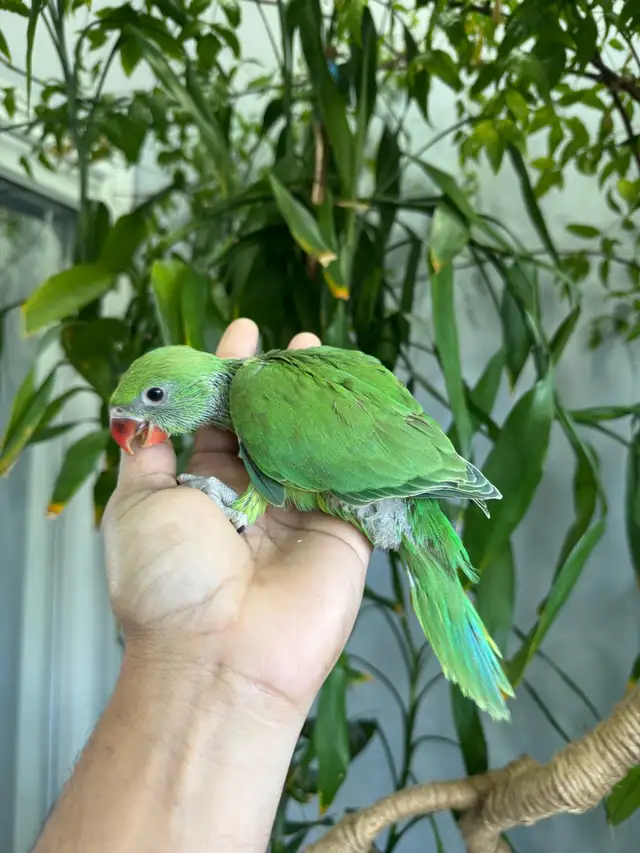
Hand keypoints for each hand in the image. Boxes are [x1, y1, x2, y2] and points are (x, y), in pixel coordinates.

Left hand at [103, 319, 371, 716]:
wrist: (222, 656)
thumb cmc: (169, 580)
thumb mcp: (137, 508)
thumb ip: (146, 458)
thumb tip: (145, 419)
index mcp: (206, 490)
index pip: (222, 420)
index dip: (230, 375)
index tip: (242, 333)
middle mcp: (255, 498)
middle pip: (273, 426)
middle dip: (283, 382)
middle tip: (296, 342)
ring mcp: (302, 513)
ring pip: (317, 445)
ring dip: (325, 403)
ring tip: (330, 358)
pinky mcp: (346, 531)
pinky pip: (359, 480)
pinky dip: (363, 444)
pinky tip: (368, 403)